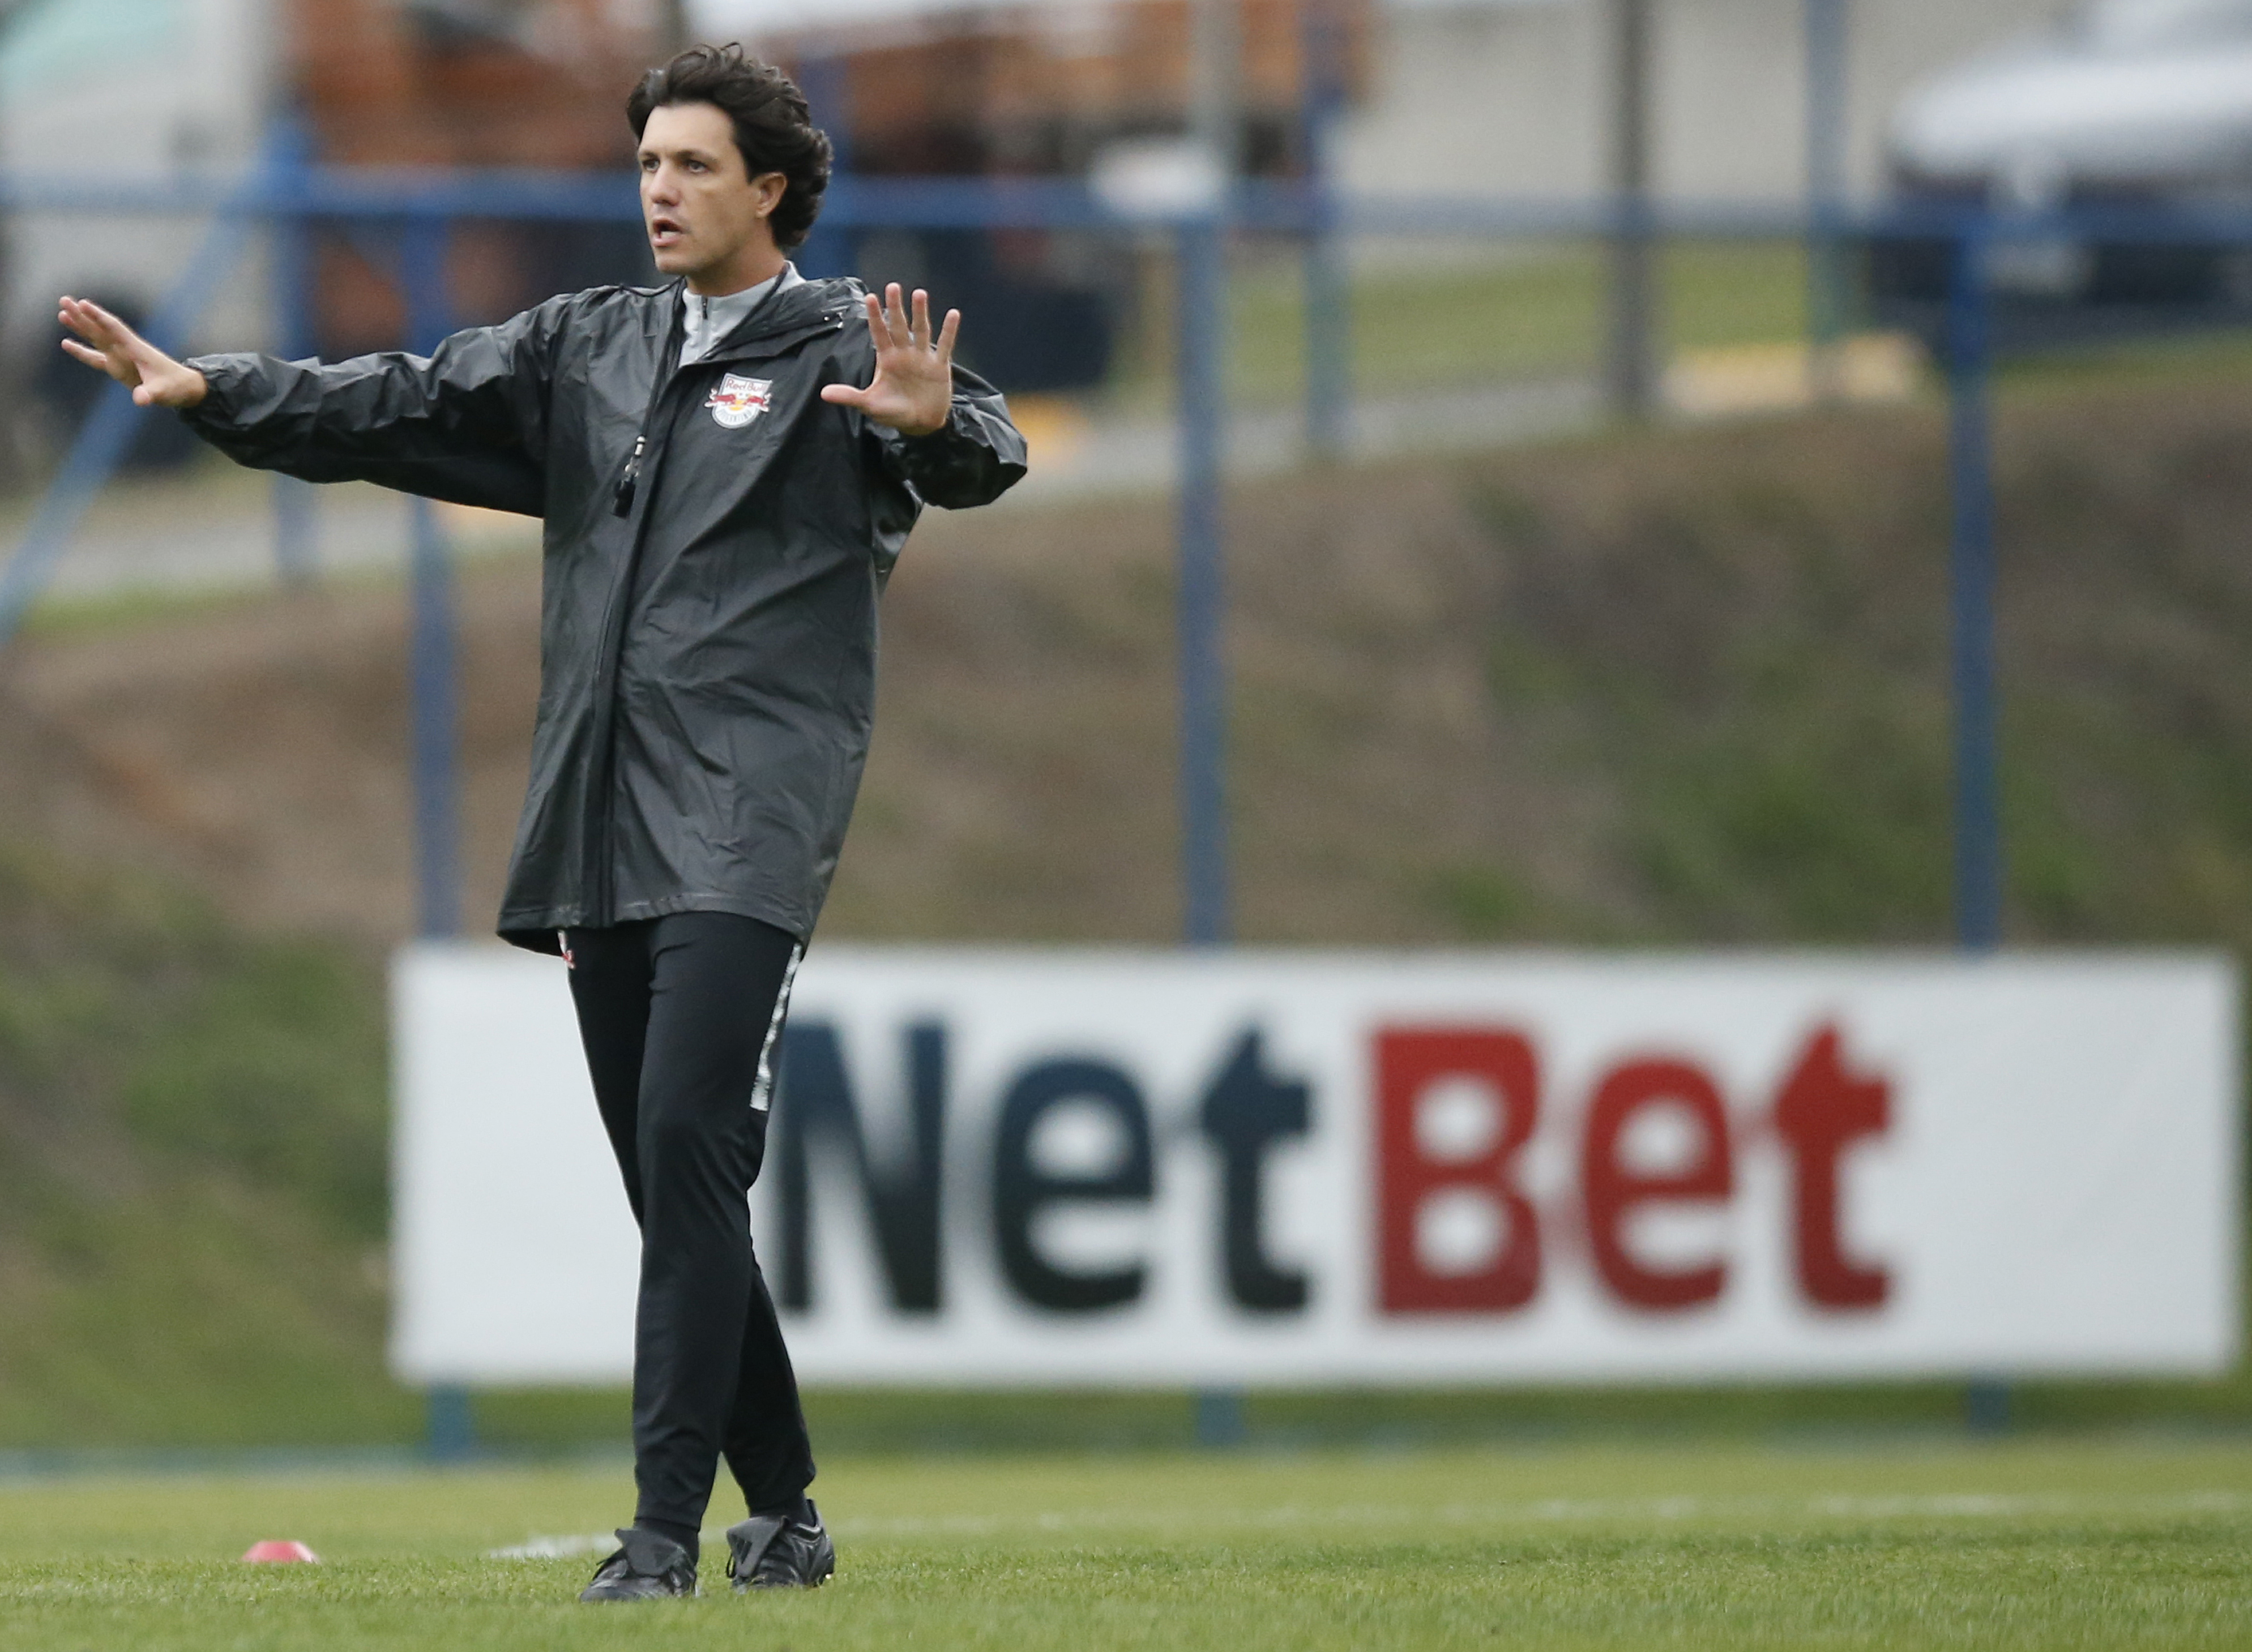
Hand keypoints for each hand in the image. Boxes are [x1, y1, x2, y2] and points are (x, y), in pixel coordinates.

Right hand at [57, 296, 206, 408]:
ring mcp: (121, 357)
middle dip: (82, 316)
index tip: (83, 304)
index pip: (115, 329)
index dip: (99, 317)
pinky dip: (81, 351)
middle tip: (64, 300)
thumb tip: (139, 400)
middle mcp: (126, 350)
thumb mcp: (163, 392)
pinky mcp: (117, 367)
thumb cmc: (176, 387)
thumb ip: (150, 394)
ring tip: (61, 313)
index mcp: (136, 350)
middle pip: (100, 329)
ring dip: (80, 327)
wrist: (184, 388)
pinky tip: (66, 343)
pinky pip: (95, 357)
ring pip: (96, 339)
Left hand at [820, 283, 956, 436]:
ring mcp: (922, 358)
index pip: (879, 333)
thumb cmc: (894, 412)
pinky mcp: (939, 366)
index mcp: (887, 359)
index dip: (874, 316)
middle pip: (899, 326)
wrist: (920, 424)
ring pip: (921, 331)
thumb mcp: (870, 405)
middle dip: (895, 308)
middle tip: (892, 287)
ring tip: (919, 293)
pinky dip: (949, 331)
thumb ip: (849, 396)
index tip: (869, 297)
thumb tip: (823, 394)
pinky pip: (945, 346)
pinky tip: (953, 314)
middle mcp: (904, 353)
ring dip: (920, 313)